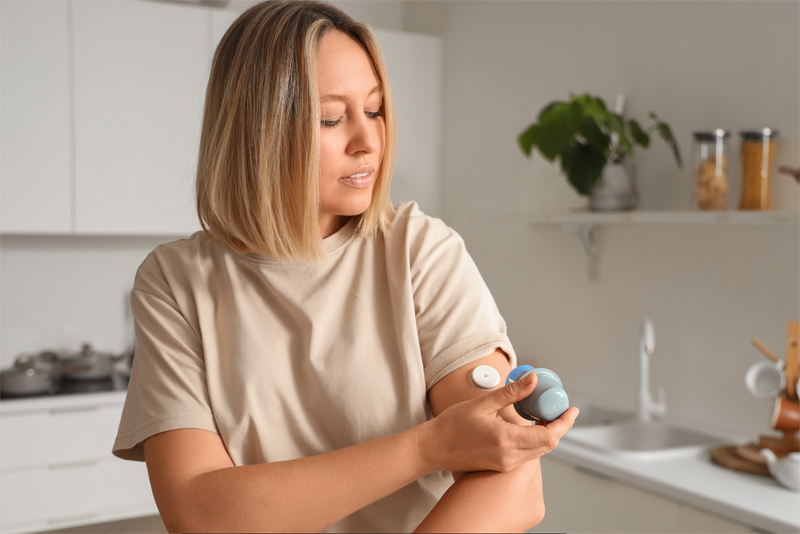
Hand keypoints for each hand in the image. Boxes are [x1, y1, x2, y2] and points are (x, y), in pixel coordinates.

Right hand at [421, 371, 578, 473]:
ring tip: (544, 415)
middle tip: (560, 409)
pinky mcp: (501, 466)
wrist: (433, 448)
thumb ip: (512, 393)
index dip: (564, 423)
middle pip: (548, 446)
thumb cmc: (452, 425)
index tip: (571, 410)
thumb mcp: (483, 403)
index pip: (549, 436)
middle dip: (558, 427)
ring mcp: (505, 464)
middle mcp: (509, 457)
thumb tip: (533, 380)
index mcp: (506, 440)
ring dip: (547, 434)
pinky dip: (534, 441)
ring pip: (538, 451)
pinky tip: (527, 426)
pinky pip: (526, 454)